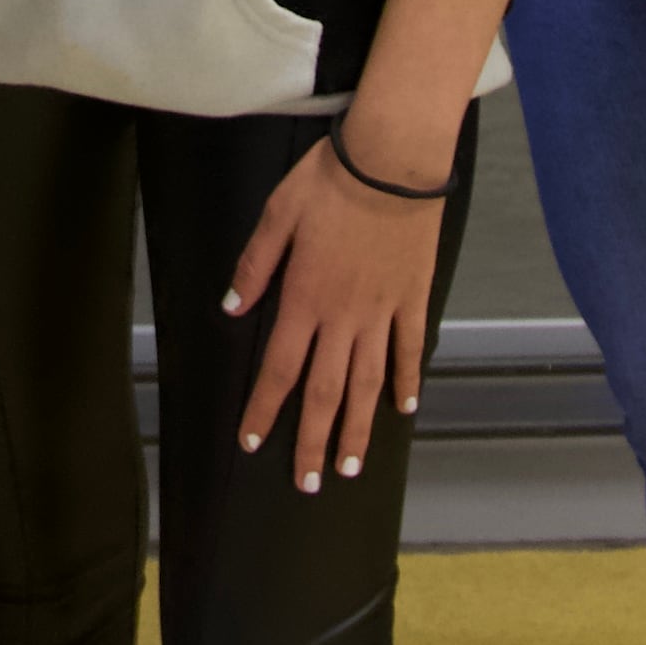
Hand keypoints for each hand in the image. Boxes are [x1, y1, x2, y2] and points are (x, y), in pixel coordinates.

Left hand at [221, 132, 452, 495]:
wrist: (392, 161)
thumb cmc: (330, 181)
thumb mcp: (277, 215)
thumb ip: (254, 266)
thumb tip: (232, 309)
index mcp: (304, 298)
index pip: (279, 369)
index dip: (265, 411)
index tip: (254, 445)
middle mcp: (343, 316)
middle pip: (324, 392)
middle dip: (312, 441)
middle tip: (308, 483)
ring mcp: (382, 311)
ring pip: (367, 384)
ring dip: (358, 428)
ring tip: (350, 466)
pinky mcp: (413, 297)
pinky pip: (409, 349)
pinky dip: (407, 381)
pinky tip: (404, 410)